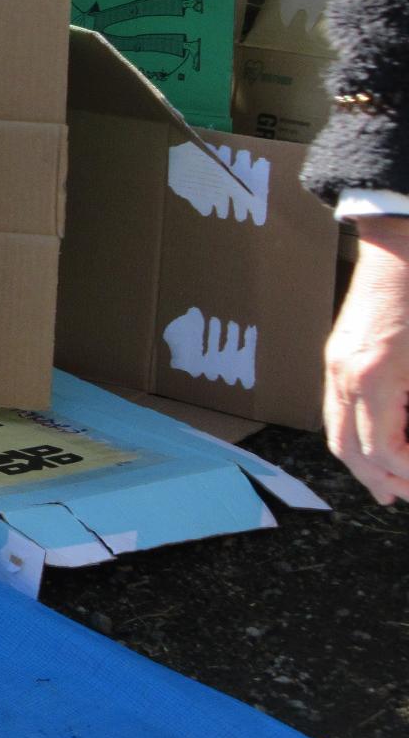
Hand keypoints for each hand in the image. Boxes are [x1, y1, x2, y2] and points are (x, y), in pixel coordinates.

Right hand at [323, 214, 408, 503]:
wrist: (402, 242)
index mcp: (376, 376)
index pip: (385, 452)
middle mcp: (346, 374)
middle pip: (352, 451)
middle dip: (384, 481)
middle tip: (407, 496)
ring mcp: (336, 363)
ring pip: (338, 433)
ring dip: (364, 465)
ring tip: (391, 485)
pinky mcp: (340, 354)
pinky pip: (338, 410)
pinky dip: (355, 436)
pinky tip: (375, 446)